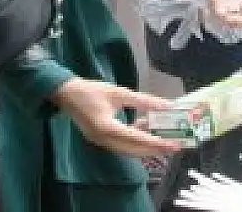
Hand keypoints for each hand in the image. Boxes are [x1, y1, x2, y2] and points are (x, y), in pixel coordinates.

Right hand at [51, 77, 180, 155]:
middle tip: (175, 146)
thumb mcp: (119, 93)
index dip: (156, 142)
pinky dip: (135, 141)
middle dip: (155, 149)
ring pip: (128, 150)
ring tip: (164, 140)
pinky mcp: (101, 140)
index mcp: (107, 127)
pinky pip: (122, 145)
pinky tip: (145, 130)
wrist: (66, 94)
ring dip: (146, 146)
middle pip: (134, 150)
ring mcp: (101, 142)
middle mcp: (104, 140)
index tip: (173, 144)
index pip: (136, 138)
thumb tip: (166, 105)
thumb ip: (143, 101)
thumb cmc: (91, 91)